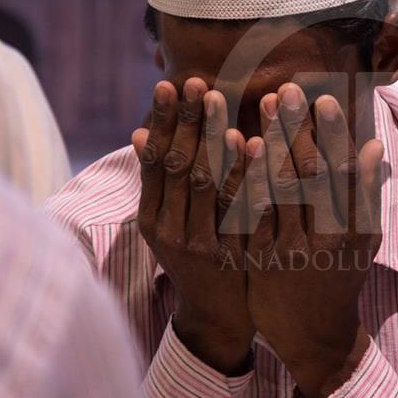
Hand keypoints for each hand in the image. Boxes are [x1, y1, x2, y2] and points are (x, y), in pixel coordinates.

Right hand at [134, 79, 253, 374]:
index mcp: (152, 220)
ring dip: (213, 139)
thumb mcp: (165, 225)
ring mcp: (204, 244)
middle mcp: (172, 232)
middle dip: (187, 122)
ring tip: (219, 101)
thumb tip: (140, 132)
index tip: (168, 85)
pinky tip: (257, 144)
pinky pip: (242, 208)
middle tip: (196, 82)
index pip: (154, 163)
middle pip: (179, 168)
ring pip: (207, 185)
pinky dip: (248, 174)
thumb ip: (158, 183)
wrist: (217, 316)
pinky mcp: (236, 255)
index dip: (162, 123)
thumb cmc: (194, 258)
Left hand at [244, 83, 383, 397]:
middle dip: (299, 129)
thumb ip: (366, 195)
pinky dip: (244, 178)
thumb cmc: (340, 276)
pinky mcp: (259, 260)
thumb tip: (374, 146)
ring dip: (270, 143)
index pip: (344, 174)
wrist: (314, 334)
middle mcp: (324, 240)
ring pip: (279, 190)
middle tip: (288, 89)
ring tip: (263, 104)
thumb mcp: (364, 240)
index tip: (325, 100)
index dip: (333, 136)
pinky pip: (250, 214)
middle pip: (310, 175)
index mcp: (353, 231)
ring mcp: (289, 251)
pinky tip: (237, 147)